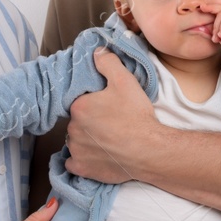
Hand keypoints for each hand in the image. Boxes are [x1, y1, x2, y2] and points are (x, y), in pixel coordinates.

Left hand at [63, 50, 159, 184]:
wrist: (148, 150)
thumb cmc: (136, 116)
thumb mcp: (125, 81)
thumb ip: (108, 63)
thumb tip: (96, 52)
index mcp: (79, 107)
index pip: (80, 103)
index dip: (93, 105)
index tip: (107, 109)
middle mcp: (72, 129)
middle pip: (77, 123)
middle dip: (89, 123)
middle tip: (110, 125)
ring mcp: (76, 150)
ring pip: (76, 142)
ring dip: (86, 141)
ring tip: (107, 142)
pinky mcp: (82, 168)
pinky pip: (75, 163)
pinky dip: (82, 160)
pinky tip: (96, 157)